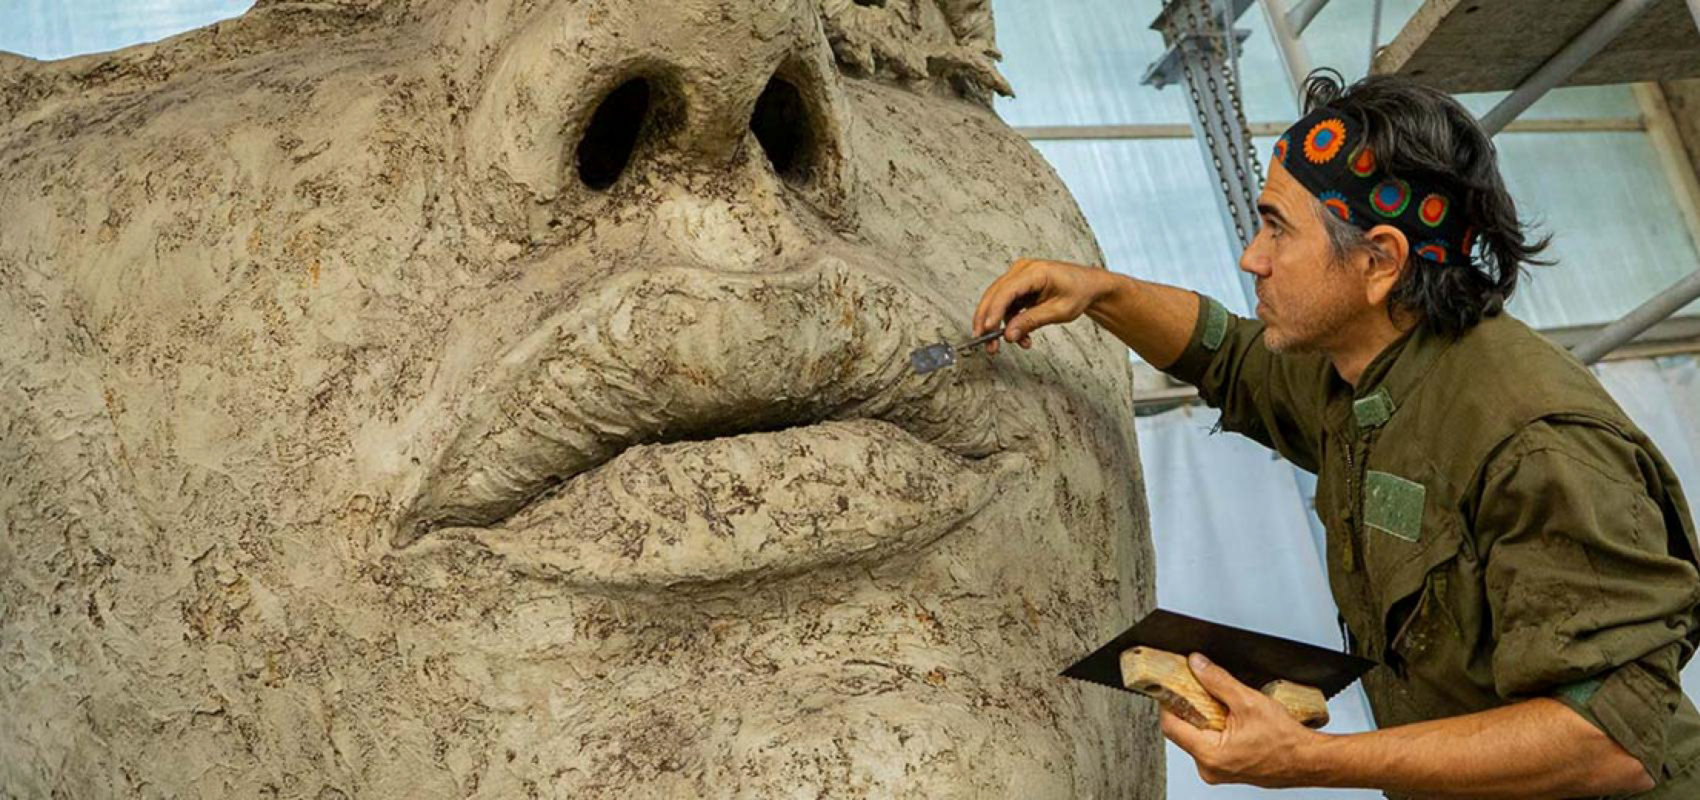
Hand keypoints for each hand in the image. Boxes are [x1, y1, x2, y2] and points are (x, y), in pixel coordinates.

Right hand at [971, 258, 1116, 354]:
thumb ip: (1032, 321)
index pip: (1006, 291)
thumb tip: (1009, 334)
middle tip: (985, 342)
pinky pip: (1006, 304)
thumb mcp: (1059, 311)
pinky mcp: (1019, 285)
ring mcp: (1019, 276)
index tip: (987, 330)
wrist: (1089, 286)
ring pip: (997, 301)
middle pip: (994, 295)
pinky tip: (1020, 336)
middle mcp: (1023, 269)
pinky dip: (1008, 321)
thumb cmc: (1079, 292)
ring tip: (1006, 343)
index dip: (994, 311)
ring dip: (998, 324)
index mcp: (1035, 271)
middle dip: (987, 320)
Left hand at [1160, 653, 1327, 788]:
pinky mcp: (1228, 769)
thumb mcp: (1248, 701)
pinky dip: (1218, 729)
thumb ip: (1218, 680)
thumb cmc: (1287, 742)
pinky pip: (1212, 745)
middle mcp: (1210, 768)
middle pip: (1184, 730)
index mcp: (1209, 755)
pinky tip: (1234, 721)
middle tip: (1205, 692)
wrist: (1310, 760)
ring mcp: (1219, 771)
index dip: (1170, 701)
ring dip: (1208, 718)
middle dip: (1193, 708)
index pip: (1170, 725)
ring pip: (1199, 737)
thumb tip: (1198, 665)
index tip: (1173, 686)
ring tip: (1227, 708)